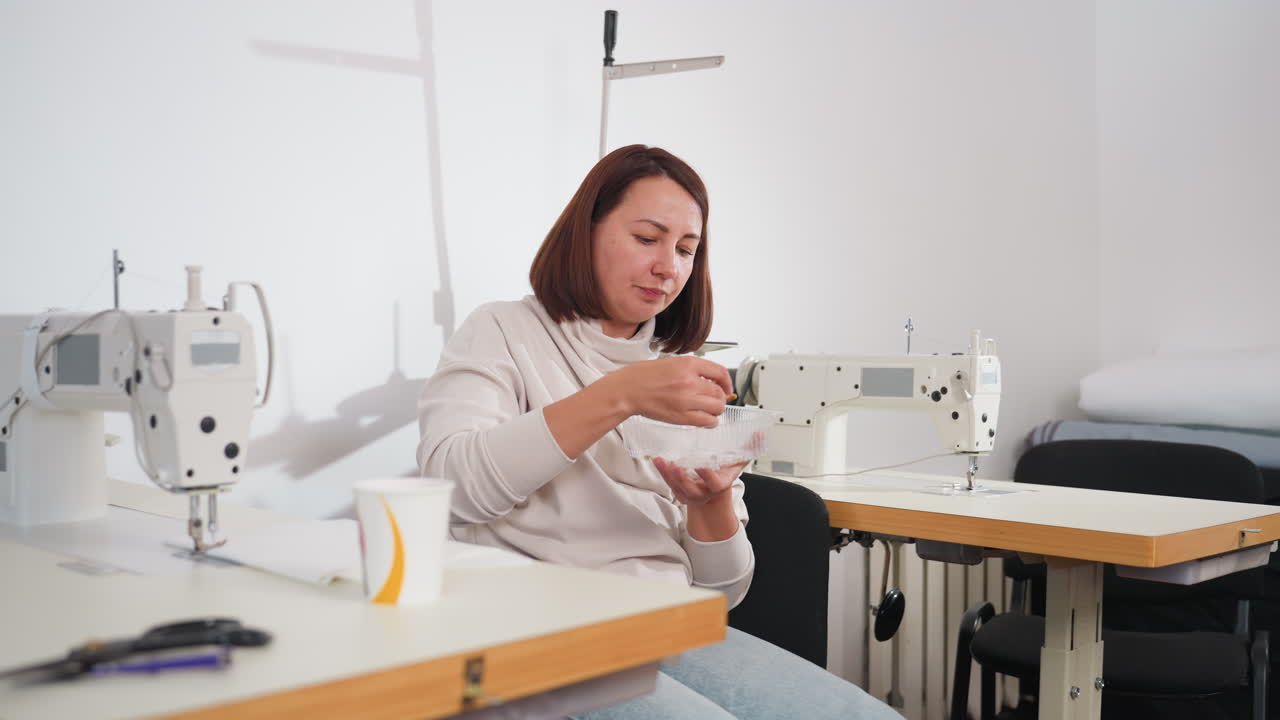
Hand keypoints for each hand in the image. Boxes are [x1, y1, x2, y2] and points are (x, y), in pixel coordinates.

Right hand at [613, 356, 732, 427]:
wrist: (628, 390)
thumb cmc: (645, 376)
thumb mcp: (672, 362)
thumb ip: (692, 370)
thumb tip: (712, 380)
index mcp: (688, 364)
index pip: (720, 372)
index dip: (728, 381)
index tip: (727, 387)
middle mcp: (690, 381)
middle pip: (720, 392)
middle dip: (720, 397)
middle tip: (715, 400)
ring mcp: (686, 400)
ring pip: (717, 407)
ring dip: (716, 410)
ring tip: (709, 410)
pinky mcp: (681, 416)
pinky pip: (707, 421)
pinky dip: (711, 421)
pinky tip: (705, 419)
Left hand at [653, 457, 747, 505]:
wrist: (712, 495)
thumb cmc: (724, 475)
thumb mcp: (739, 462)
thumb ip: (749, 448)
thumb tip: (760, 433)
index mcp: (719, 485)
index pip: (714, 483)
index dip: (707, 476)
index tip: (701, 467)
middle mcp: (703, 492)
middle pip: (692, 489)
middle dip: (683, 479)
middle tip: (676, 467)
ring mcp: (689, 494)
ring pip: (677, 487)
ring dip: (668, 475)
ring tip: (662, 462)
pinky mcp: (678, 491)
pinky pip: (669, 483)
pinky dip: (662, 473)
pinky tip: (657, 462)